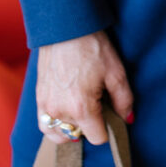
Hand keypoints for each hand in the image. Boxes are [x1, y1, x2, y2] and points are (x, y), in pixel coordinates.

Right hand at [36, 30, 133, 144]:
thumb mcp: (116, 73)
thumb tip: (127, 120)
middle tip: (97, 103)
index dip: (108, 128)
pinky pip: (45, 125)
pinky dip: (55, 125)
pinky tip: (67, 111)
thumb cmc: (92, 48)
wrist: (65, 28)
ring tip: (81, 109)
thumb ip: (124, 100)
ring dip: (72, 128)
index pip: (97, 138)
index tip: (111, 113)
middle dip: (90, 126)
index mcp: (81, 108)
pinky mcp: (38, 98)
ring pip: (59, 135)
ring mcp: (45, 106)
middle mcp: (60, 112)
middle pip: (79, 136)